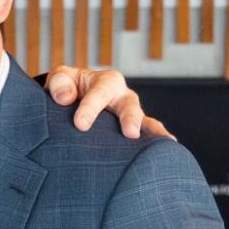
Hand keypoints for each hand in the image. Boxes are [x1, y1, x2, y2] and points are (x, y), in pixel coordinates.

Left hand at [42, 66, 170, 139]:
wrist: (74, 100)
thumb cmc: (67, 89)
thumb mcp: (60, 79)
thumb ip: (60, 83)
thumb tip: (65, 98)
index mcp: (106, 82)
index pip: (100, 93)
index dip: (91, 107)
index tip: (80, 124)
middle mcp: (123, 96)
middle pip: (129, 105)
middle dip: (130, 118)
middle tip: (130, 133)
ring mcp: (130, 114)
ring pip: (144, 120)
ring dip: (150, 131)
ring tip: (161, 142)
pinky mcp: (132, 129)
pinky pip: (147, 133)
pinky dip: (157, 139)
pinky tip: (168, 149)